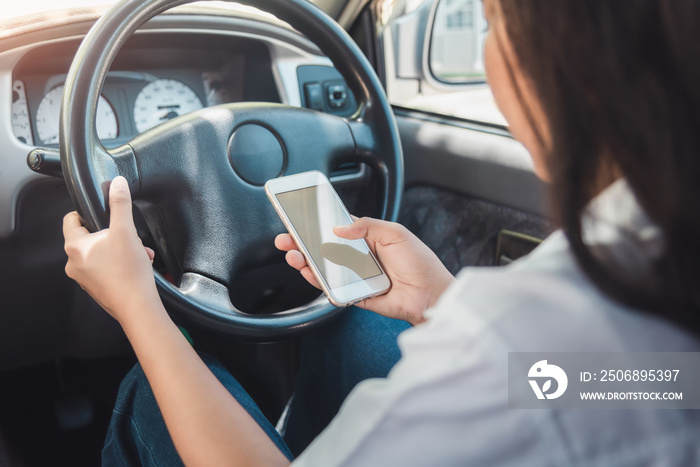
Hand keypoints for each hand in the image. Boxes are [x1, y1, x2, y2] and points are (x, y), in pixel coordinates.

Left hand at [63, 176, 161, 325]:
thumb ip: (120, 204)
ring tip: (137, 253)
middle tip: (129, 237)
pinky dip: (121, 264)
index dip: (87, 212)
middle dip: (113, 234)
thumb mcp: (126, 231)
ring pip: (100, 253)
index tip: (102, 213)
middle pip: (90, 237)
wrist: (137, 306)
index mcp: (75, 247)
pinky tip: (137, 266)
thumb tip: (117, 184)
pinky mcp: (98, 288)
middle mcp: (74, 264)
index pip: (71, 219)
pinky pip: (106, 269)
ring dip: (120, 249)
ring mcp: (85, 278)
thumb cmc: (128, 272)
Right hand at [275, 217, 453, 324]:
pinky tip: (310, 273)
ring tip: (294, 256)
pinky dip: (319, 282)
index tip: (299, 219)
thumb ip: (367, 225)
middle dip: (302, 243)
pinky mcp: (356, 295)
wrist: (432, 294)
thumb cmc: (420, 262)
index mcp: (367, 238)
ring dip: (306, 262)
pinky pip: (333, 289)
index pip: (336, 228)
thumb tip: (338, 227)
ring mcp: (355, 276)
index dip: (317, 223)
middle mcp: (358, 257)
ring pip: (324, 269)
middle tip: (286, 239)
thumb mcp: (395, 233)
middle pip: (324, 249)